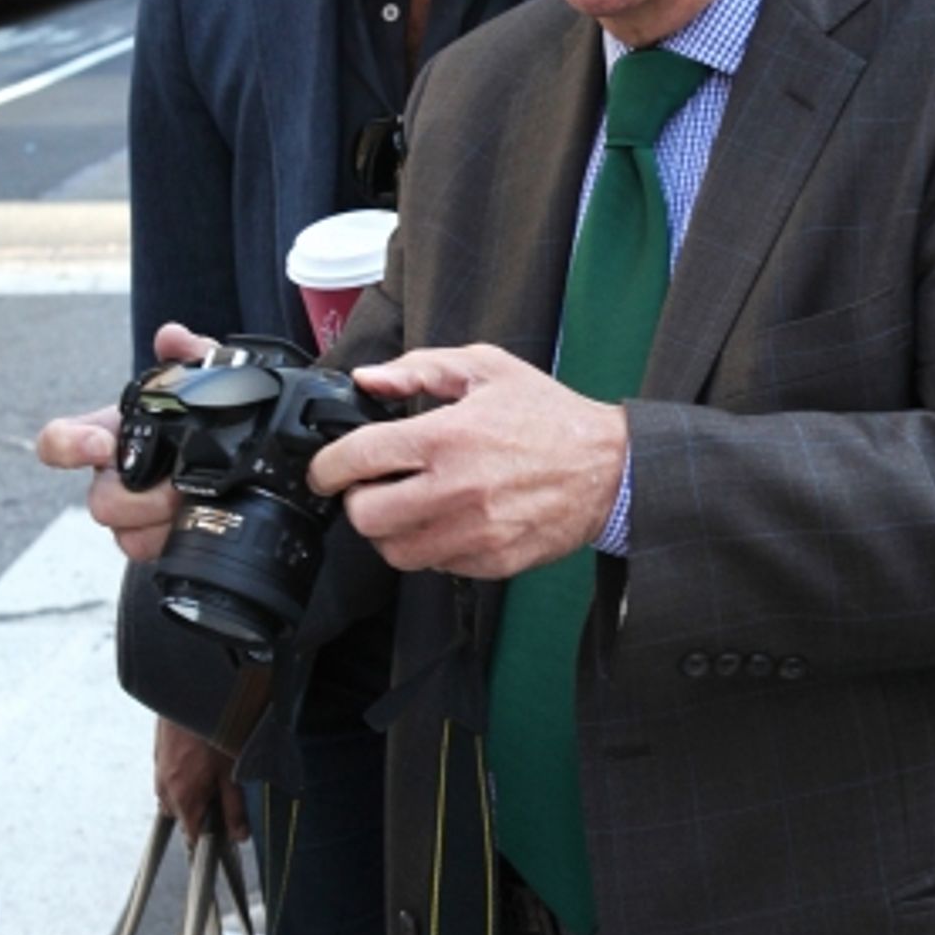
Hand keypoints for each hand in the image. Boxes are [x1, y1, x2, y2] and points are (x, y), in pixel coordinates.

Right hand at [34, 323, 218, 561]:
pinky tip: (195, 520)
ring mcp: (130, 513)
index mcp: (110, 435)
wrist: (233, 462)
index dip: (69, 445)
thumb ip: (192, 353)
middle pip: (98, 500)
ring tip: (190, 502)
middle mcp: (111, 476)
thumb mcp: (204, 381)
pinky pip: (146, 551)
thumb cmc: (200, 420)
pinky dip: (171, 537)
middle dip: (139, 497)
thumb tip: (172, 337)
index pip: (58, 442)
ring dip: (158, 519)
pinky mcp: (152, 539)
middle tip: (177, 486)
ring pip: (122, 531)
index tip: (101, 444)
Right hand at [154, 717, 249, 842]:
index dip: (210, 838)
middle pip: (182, 816)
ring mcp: (159, 770)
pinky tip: (202, 758)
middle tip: (224, 796)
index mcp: (183, 797)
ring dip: (192, 793)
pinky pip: (170, 776)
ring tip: (214, 773)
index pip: (191, 835)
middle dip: (202, 813)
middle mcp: (165, 787)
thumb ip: (235, 807)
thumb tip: (239, 835)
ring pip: (174, 796)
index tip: (225, 833)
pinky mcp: (158, 753)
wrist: (191, 692)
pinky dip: (184, 776)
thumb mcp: (232, 772)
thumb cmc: (212, 730)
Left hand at [307, 344, 628, 578]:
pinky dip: (429, 547)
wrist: (609, 469)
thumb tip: (369, 380)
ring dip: (389, 530)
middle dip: (357, 501)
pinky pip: (434, 565)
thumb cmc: (549, 417)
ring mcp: (473, 532)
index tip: (325, 470)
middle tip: (372, 487)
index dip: (327, 467)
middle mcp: (455, 489)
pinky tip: (446, 521)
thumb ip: (420, 370)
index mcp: (447, 436)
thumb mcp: (486, 369)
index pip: (359, 458)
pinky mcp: (490, 561)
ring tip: (408, 506)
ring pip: (393, 551)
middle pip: (365, 516)